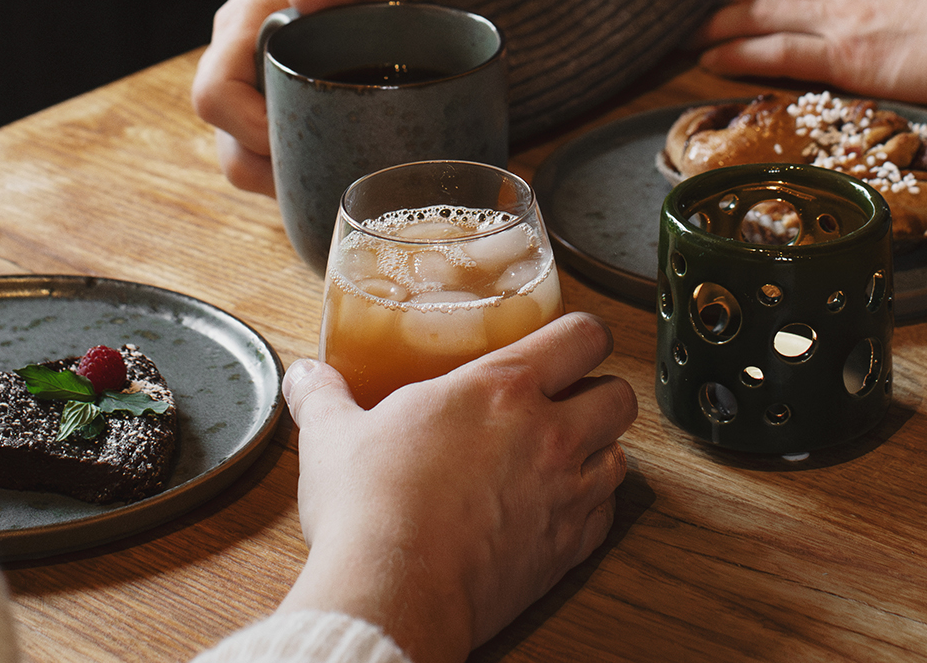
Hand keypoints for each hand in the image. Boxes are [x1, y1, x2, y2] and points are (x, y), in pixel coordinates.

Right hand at [193, 0, 404, 192]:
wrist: (359, 4)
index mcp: (238, 26)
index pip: (216, 94)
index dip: (252, 128)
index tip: (306, 130)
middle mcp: (228, 66)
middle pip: (227, 142)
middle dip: (275, 164)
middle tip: (331, 163)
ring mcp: (240, 100)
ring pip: (241, 164)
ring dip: (284, 178)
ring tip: (333, 171)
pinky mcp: (255, 124)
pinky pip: (261, 166)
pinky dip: (291, 175)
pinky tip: (326, 171)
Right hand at [278, 313, 636, 662]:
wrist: (395, 591)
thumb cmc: (371, 508)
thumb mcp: (334, 436)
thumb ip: (324, 397)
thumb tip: (305, 376)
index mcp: (501, 388)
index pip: (582, 336)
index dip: (582, 337)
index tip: (567, 345)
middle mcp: (548, 434)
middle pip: (619, 395)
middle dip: (599, 394)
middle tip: (568, 403)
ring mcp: (566, 493)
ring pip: (622, 456)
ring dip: (600, 453)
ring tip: (566, 457)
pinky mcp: (567, 550)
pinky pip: (605, 517)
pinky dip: (590, 510)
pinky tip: (557, 511)